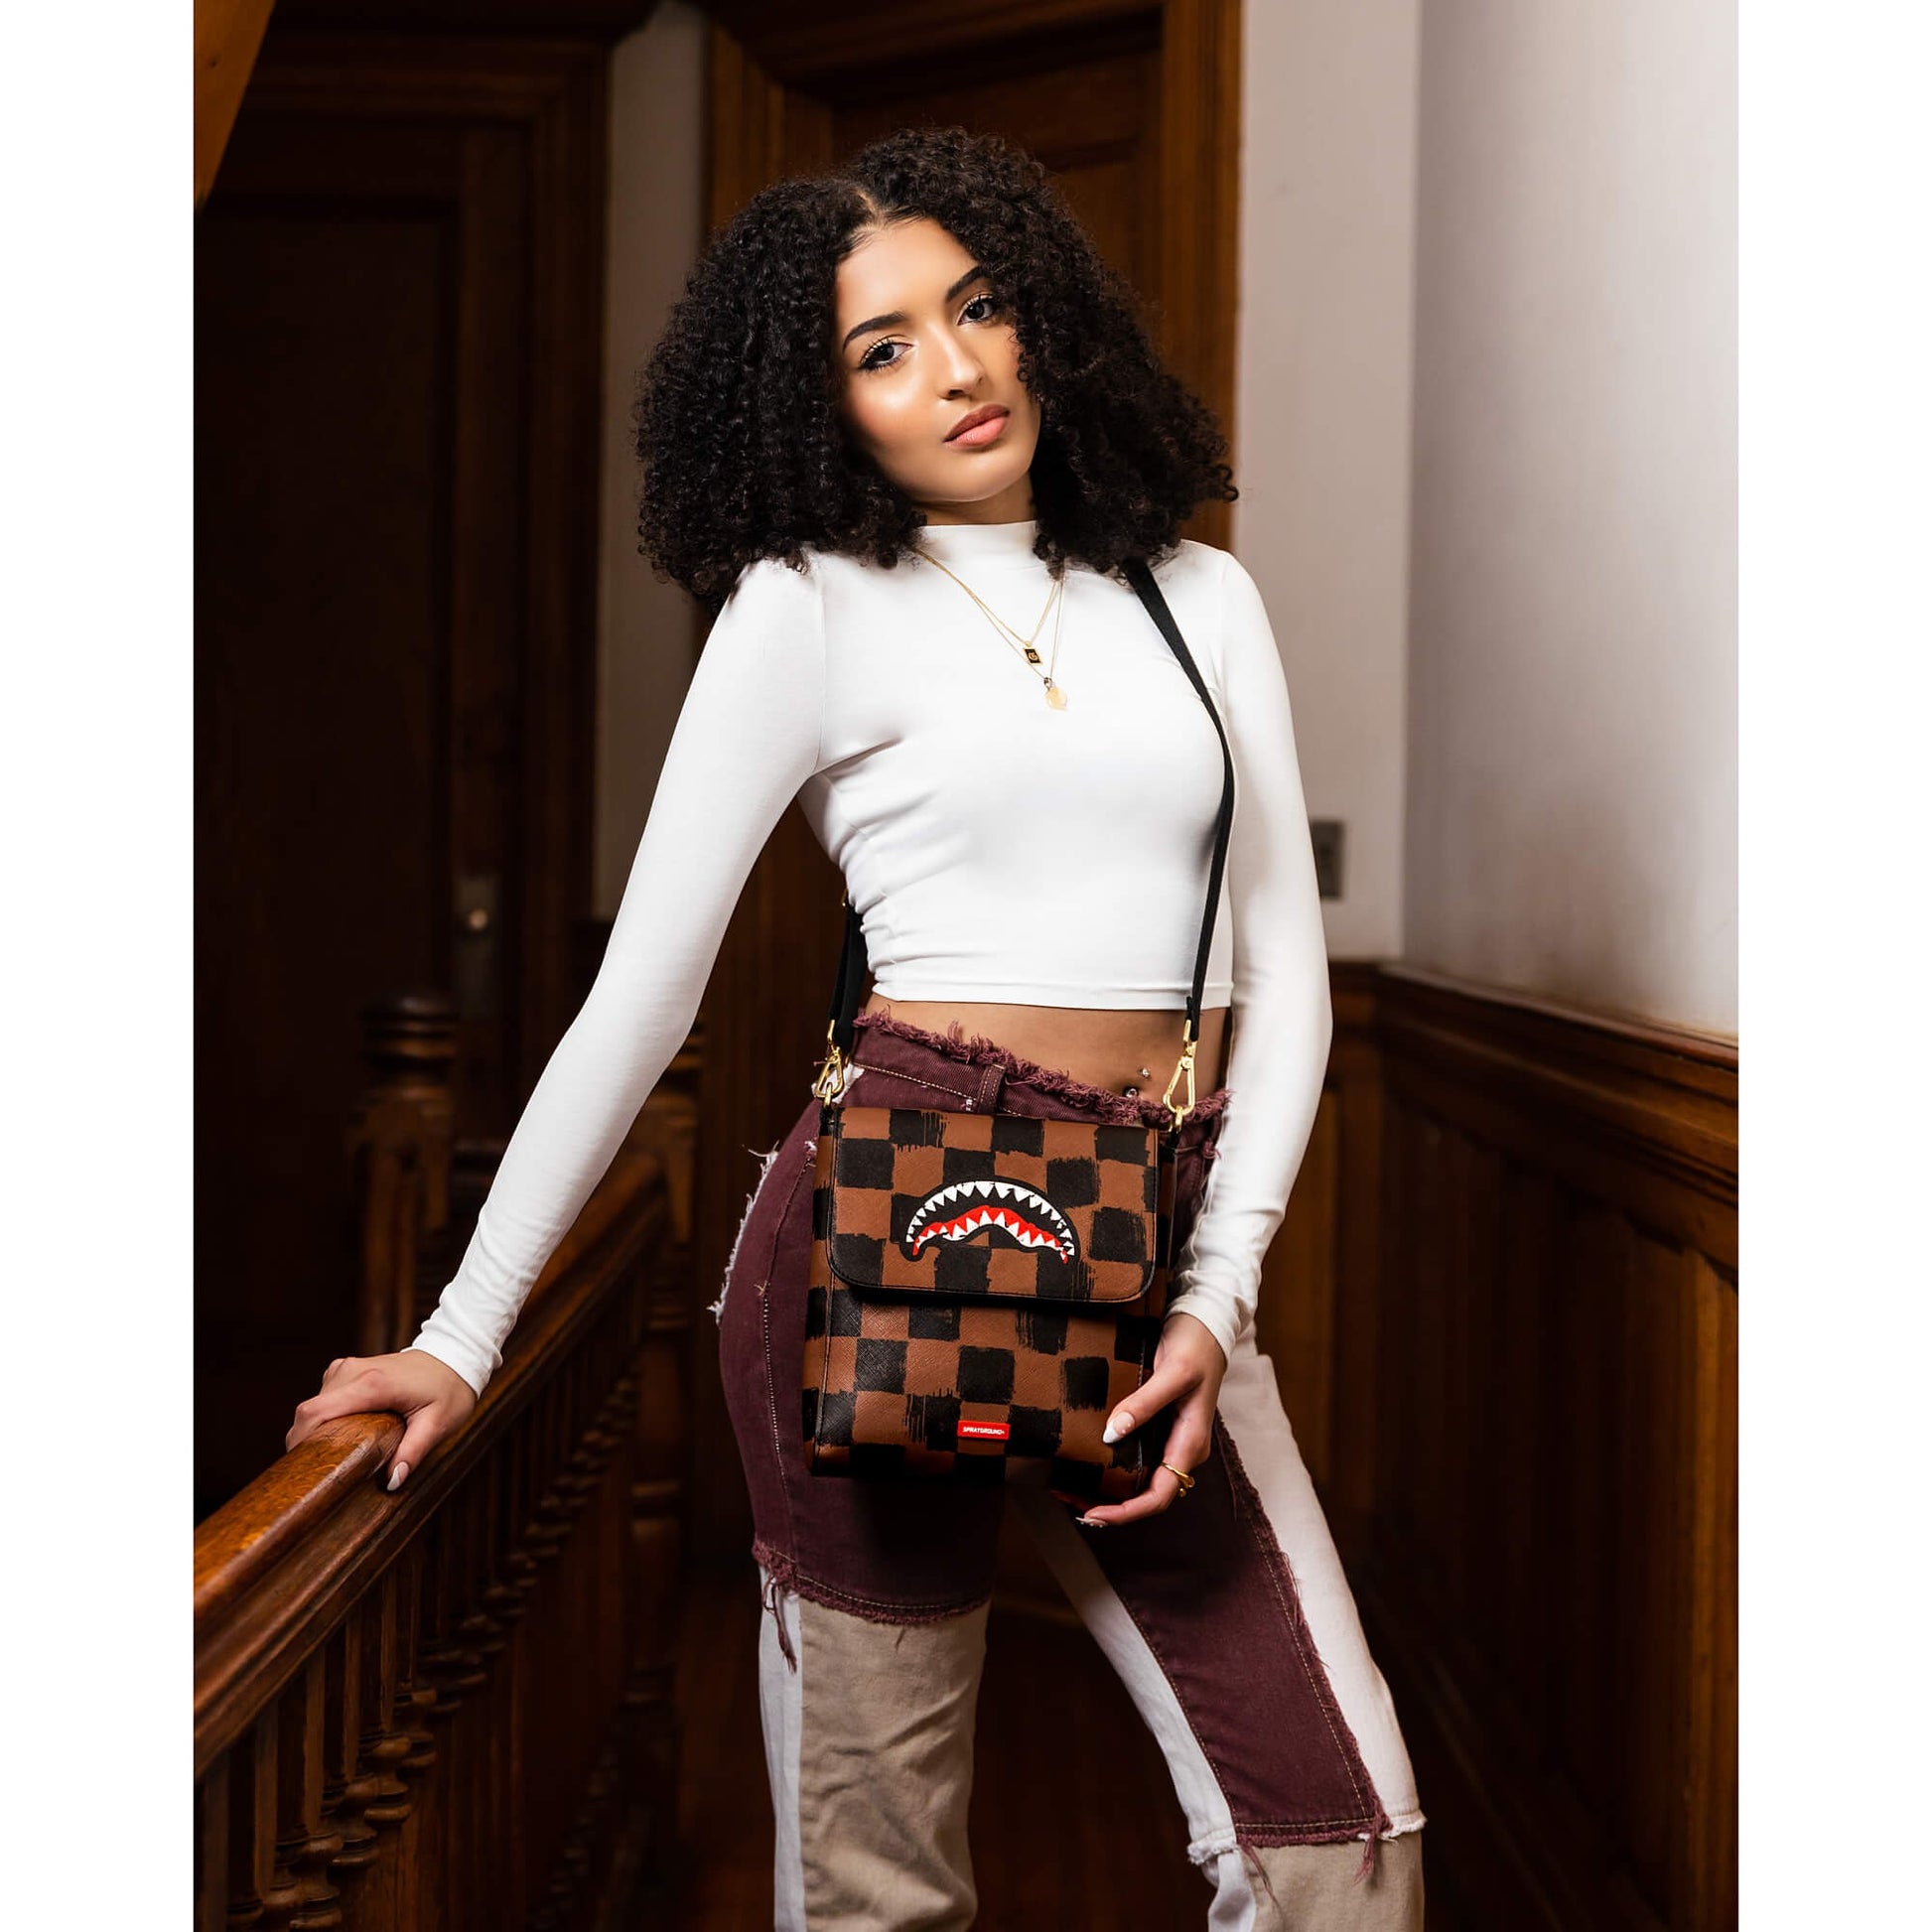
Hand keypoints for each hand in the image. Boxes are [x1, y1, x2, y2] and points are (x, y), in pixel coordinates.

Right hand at [284, 1348, 477, 1492]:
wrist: (454, 1356)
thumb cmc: (449, 1389)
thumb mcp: (439, 1423)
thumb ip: (414, 1452)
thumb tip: (392, 1481)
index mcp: (372, 1384)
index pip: (316, 1412)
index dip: (301, 1442)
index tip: (302, 1470)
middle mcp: (353, 1371)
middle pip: (309, 1411)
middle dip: (308, 1444)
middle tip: (324, 1471)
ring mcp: (347, 1367)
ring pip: (313, 1406)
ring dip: (317, 1432)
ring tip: (338, 1455)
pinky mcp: (346, 1370)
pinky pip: (323, 1398)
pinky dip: (325, 1419)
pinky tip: (344, 1435)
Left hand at [1075, 1310, 1227, 1526]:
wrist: (1207, 1321)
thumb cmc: (1196, 1345)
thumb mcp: (1172, 1372)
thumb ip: (1144, 1403)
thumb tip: (1111, 1434)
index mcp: (1190, 1443)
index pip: (1160, 1495)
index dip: (1127, 1511)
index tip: (1094, 1513)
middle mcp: (1181, 1448)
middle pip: (1147, 1493)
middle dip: (1110, 1505)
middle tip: (1070, 1501)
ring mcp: (1171, 1438)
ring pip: (1140, 1478)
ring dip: (1108, 1488)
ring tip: (1071, 1487)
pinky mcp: (1160, 1425)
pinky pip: (1135, 1455)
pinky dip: (1112, 1464)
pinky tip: (1087, 1458)